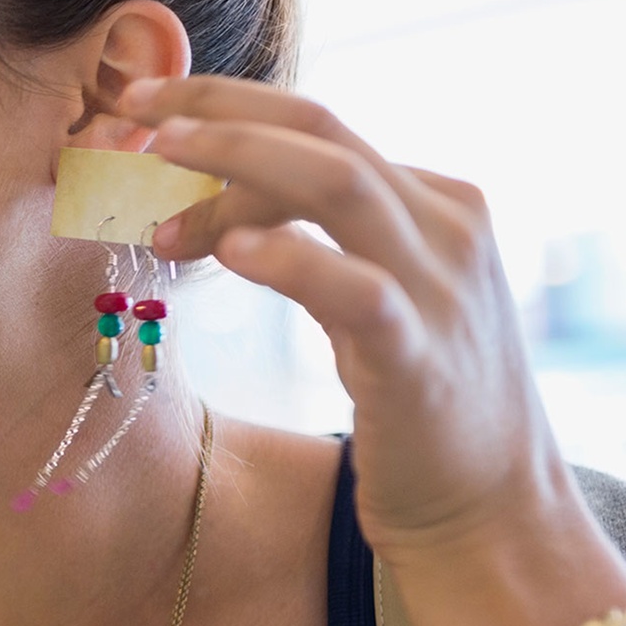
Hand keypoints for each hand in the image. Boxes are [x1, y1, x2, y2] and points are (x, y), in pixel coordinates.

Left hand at [115, 75, 578, 564]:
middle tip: (131, 111)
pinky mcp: (419, 358)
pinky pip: (354, 288)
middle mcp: (447, 227)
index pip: (318, 129)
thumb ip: (328, 243)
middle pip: (321, 129)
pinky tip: (228, 252)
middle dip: (218, 108)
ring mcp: (440, 289)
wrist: (493, 516)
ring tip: (158, 156)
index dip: (225, 109)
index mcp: (435, 204)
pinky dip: (289, 259)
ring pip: (338, 183)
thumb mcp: (377, 301)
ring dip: (238, 160)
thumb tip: (218, 209)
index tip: (143, 110)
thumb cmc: (417, 407)